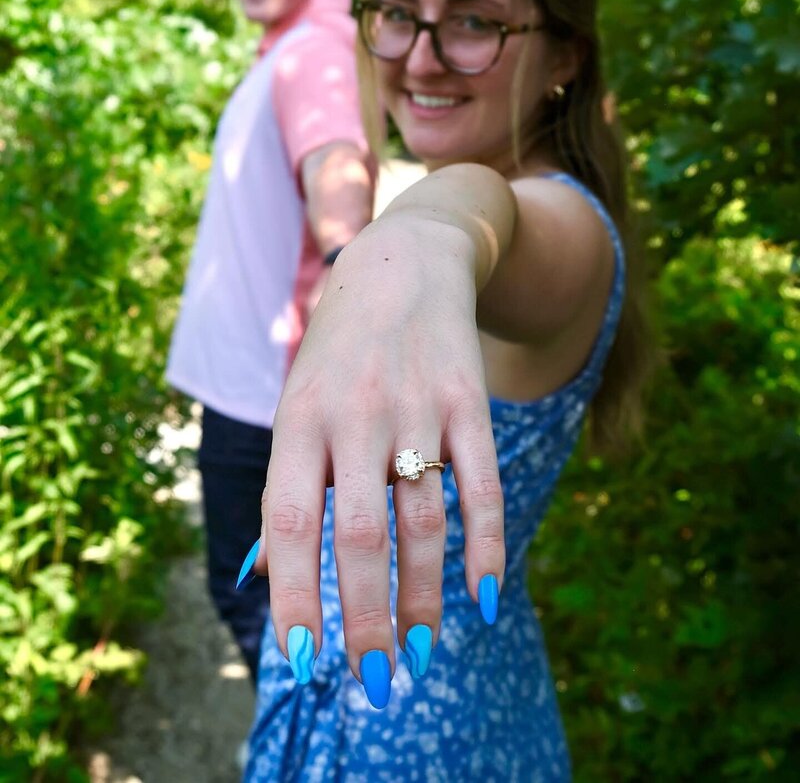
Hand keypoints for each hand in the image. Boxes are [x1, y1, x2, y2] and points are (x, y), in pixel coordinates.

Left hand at [254, 213, 505, 704]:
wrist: (405, 263)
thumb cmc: (339, 351)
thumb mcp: (296, 402)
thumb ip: (288, 487)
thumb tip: (260, 579)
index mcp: (299, 419)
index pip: (288, 520)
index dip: (294, 593)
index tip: (303, 659)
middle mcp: (354, 415)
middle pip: (357, 534)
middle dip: (365, 618)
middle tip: (375, 682)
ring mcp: (417, 407)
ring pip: (423, 521)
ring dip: (425, 598)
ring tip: (421, 653)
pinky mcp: (470, 402)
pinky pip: (483, 486)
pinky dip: (488, 546)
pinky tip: (487, 597)